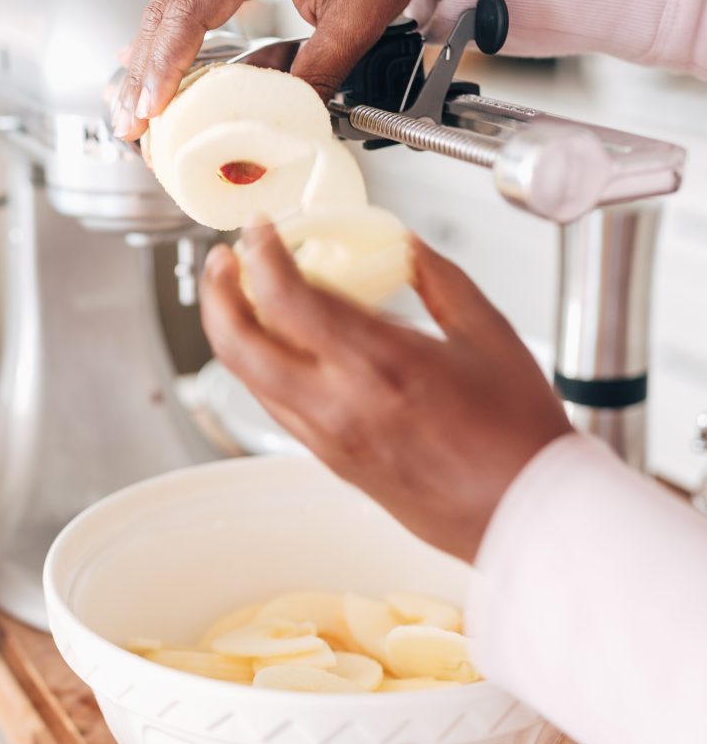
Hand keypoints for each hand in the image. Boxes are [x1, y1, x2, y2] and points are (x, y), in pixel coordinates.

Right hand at [114, 0, 463, 138]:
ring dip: (150, 59)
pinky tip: (147, 66)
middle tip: (130, 125)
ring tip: (135, 109)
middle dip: (143, 73)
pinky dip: (169, 37)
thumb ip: (316, 73)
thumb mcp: (357, 20)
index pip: (189, 11)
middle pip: (164, 9)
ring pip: (169, 4)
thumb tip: (283, 121)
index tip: (151, 108)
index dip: (165, 67)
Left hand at [199, 221, 572, 561]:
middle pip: (240, 344)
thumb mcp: (489, 333)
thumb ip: (439, 279)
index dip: (259, 254)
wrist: (525, 512)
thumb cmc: (518, 435)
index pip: (285, 298)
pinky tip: (279, 348)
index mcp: (379, 363)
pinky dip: (262, 369)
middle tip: (223, 262)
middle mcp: (340, 405)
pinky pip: (277, 407)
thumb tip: (404, 245)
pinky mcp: (332, 462)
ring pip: (250, 380)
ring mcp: (330, 438)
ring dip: (233, 332)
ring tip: (240, 297)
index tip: (259, 231)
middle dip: (218, 294)